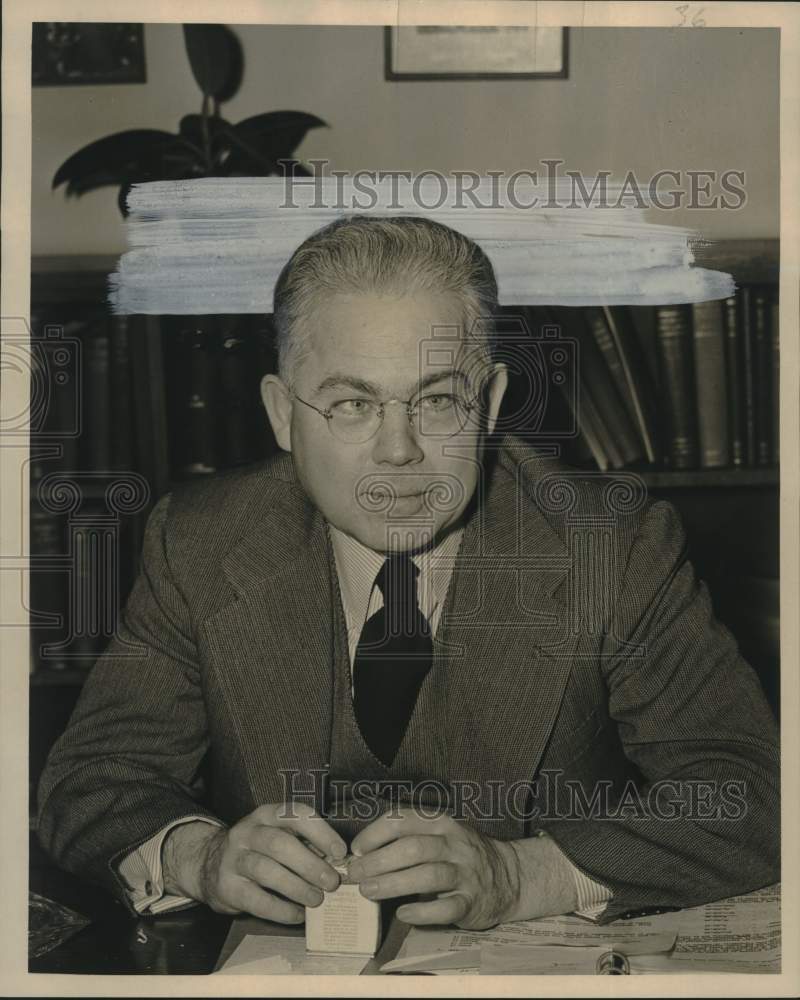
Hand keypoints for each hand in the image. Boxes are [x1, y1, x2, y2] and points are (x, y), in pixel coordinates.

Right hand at [162, 803, 347, 923]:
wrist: (209, 864)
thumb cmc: (258, 849)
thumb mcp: (277, 835)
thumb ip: (304, 844)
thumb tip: (336, 862)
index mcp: (267, 814)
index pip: (295, 814)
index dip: (320, 832)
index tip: (340, 851)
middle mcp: (248, 832)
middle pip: (279, 843)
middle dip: (309, 864)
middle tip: (331, 882)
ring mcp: (234, 859)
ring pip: (266, 870)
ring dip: (296, 887)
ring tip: (317, 900)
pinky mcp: (227, 887)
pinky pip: (256, 899)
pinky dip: (280, 909)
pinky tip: (297, 914)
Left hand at [348, 807, 520, 929]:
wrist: (509, 877)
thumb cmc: (462, 855)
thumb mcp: (442, 835)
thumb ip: (410, 839)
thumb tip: (363, 854)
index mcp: (443, 823)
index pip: (405, 820)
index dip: (376, 833)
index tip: (356, 849)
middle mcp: (455, 845)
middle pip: (413, 848)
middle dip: (379, 861)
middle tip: (355, 874)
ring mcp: (466, 873)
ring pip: (428, 876)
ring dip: (394, 884)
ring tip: (369, 891)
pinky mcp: (472, 902)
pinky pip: (446, 908)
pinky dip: (422, 912)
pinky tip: (403, 913)